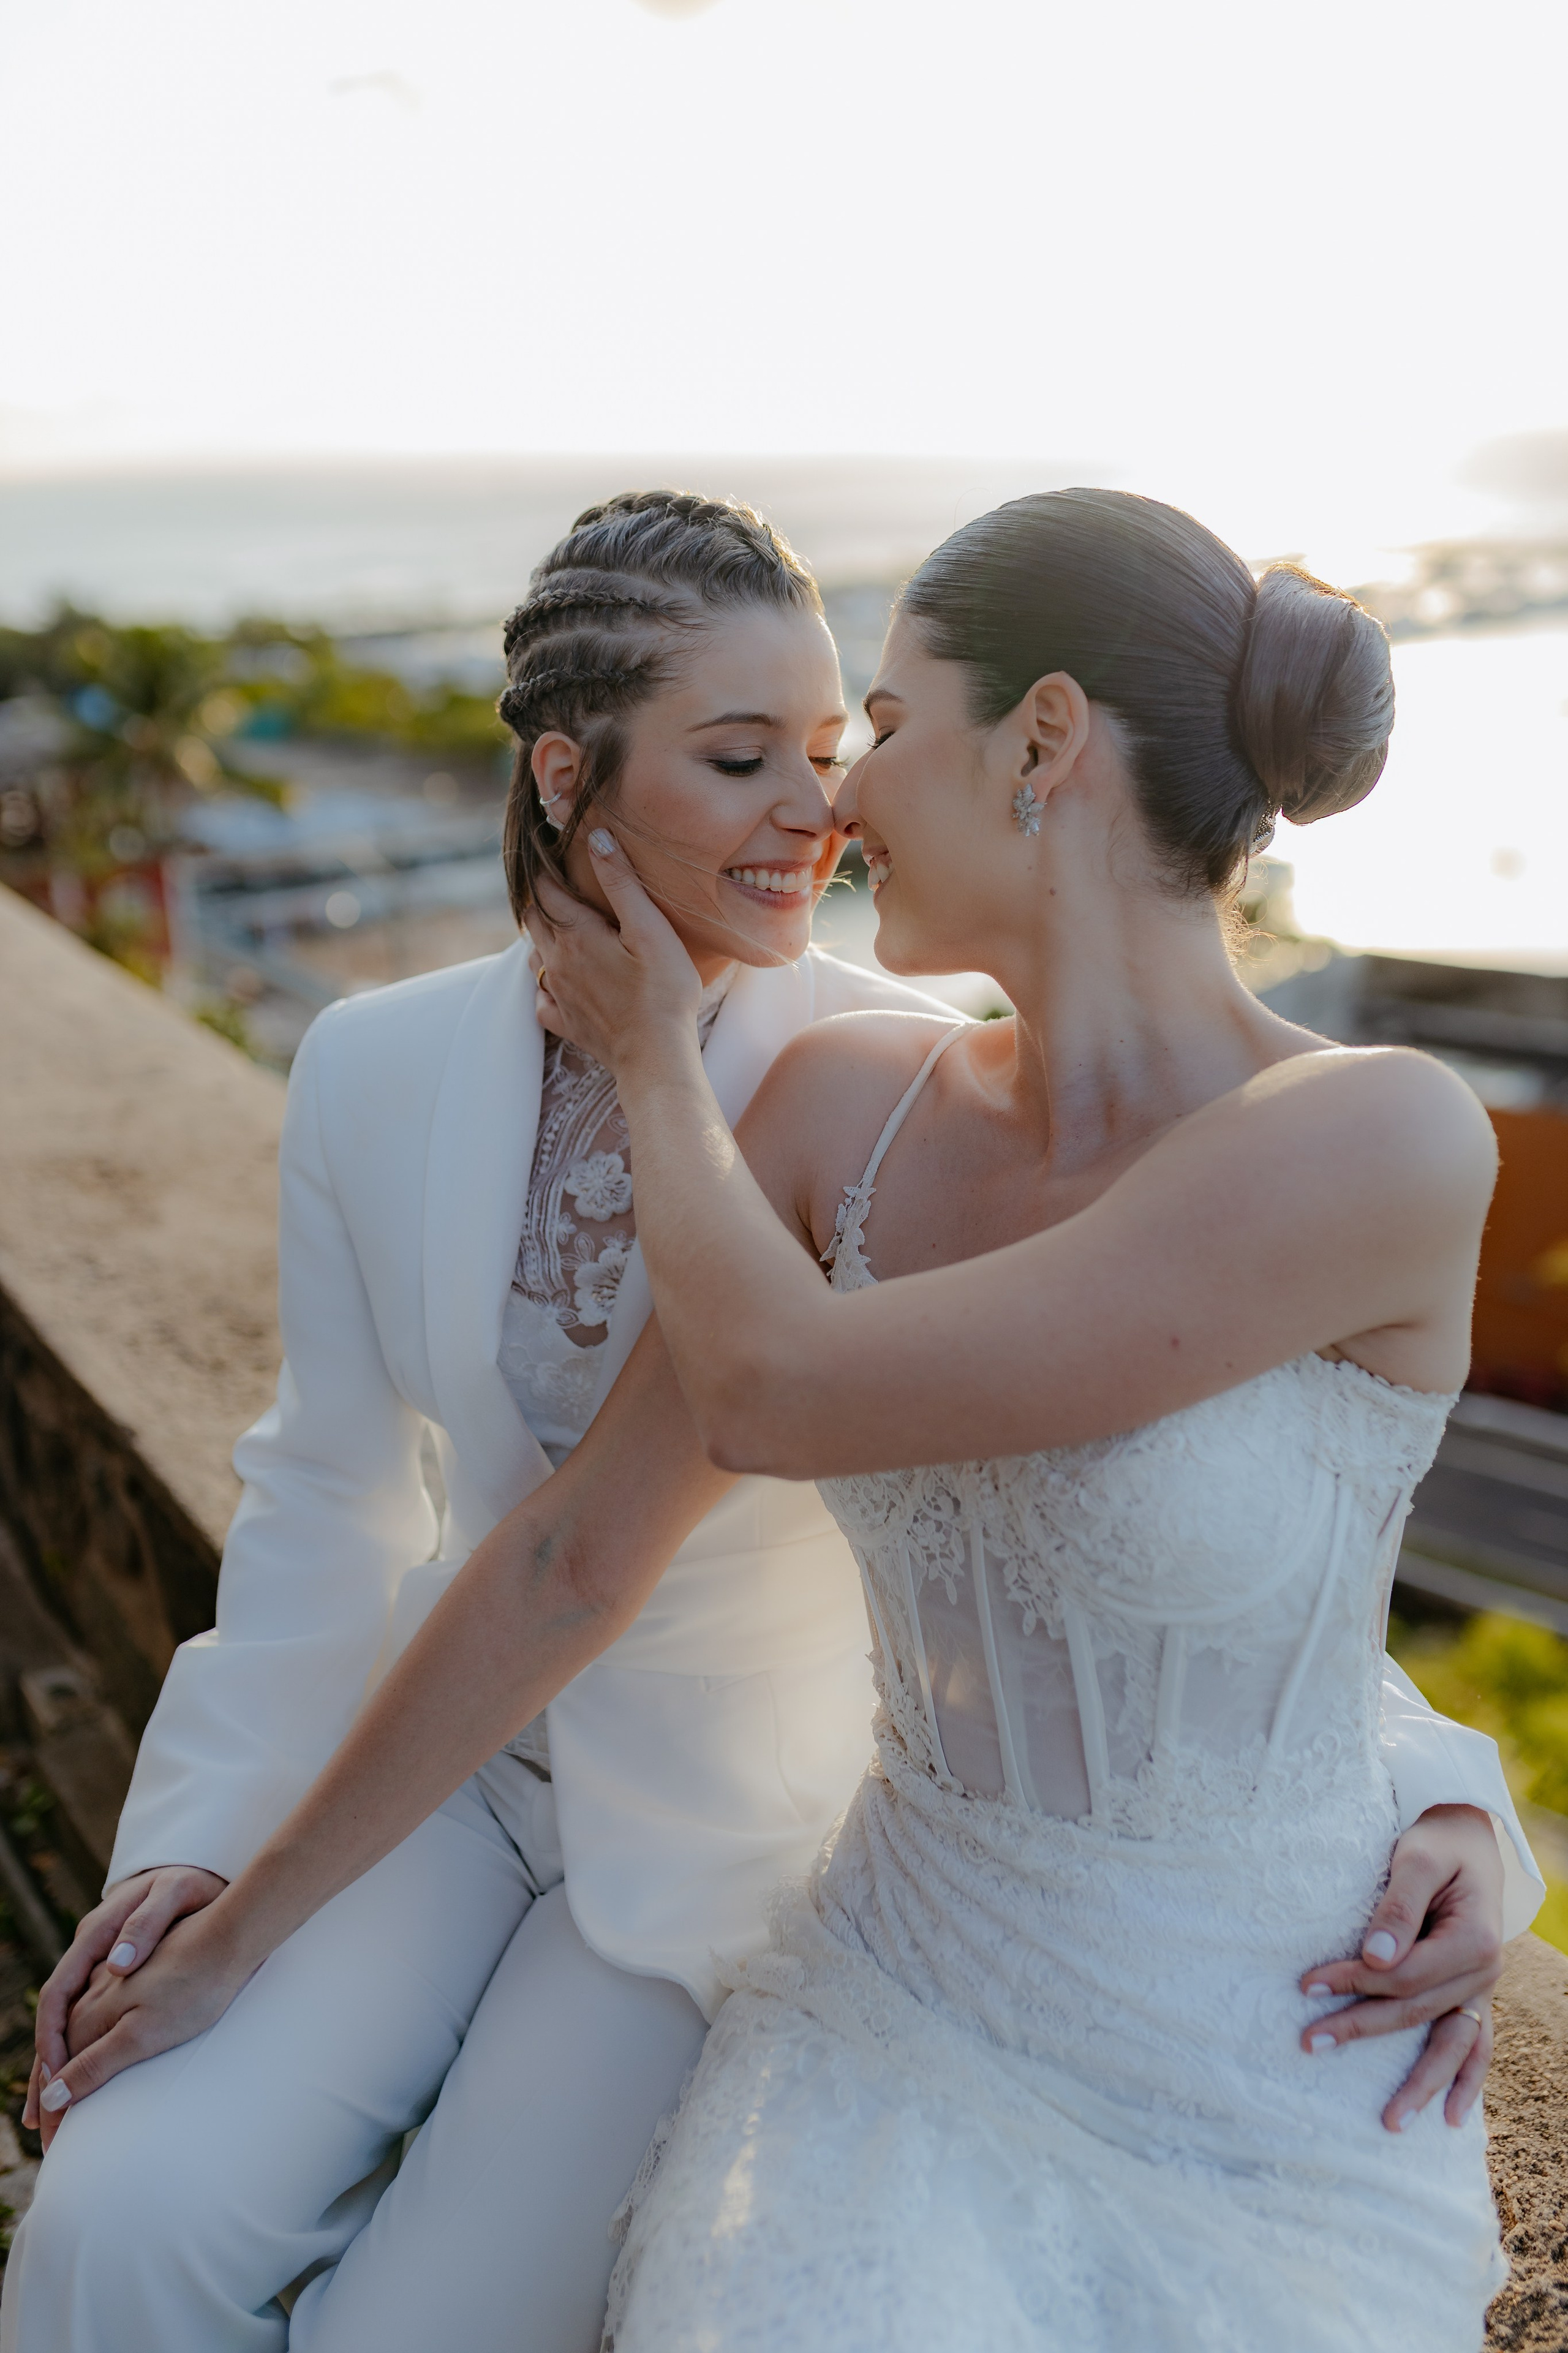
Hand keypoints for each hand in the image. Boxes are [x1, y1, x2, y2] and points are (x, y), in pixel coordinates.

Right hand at [24, 1864, 226, 2145]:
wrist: (215, 1873)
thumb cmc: (196, 1885)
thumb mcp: (174, 1894)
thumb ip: (145, 1925)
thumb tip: (115, 1964)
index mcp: (97, 1933)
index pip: (58, 1994)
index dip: (50, 2038)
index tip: (50, 2081)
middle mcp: (93, 1949)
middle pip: (56, 2015)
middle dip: (45, 2068)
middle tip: (37, 2122)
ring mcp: (106, 1961)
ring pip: (69, 2021)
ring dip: (58, 2067)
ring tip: (52, 2118)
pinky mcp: (124, 1974)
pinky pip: (90, 2018)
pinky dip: (81, 2051)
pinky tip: (85, 2080)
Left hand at [528, 833, 699, 1076]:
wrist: (656, 1057)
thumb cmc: (662, 991)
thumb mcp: (650, 929)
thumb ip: (621, 882)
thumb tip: (596, 837)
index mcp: (576, 934)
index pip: (547, 891)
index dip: (547, 870)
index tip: (551, 855)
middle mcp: (559, 962)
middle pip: (534, 921)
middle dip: (543, 901)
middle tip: (559, 889)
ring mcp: (559, 995)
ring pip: (535, 957)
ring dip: (543, 940)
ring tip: (563, 931)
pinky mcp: (567, 1024)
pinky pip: (542, 999)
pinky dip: (546, 984)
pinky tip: (561, 983)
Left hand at [1299, 1804, 1501, 2132]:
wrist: (1468, 1838)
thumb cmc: (1437, 1843)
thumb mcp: (1417, 1858)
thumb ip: (1399, 1907)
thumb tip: (1374, 1957)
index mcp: (1473, 1940)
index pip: (1404, 1975)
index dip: (1354, 1981)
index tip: (1307, 1983)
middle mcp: (1484, 1971)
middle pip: (1416, 2011)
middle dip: (1361, 2028)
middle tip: (1308, 2043)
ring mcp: (1481, 1988)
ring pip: (1451, 2045)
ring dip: (1421, 2085)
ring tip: (1390, 2124)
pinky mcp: (1473, 1993)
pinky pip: (1475, 2045)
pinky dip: (1466, 2080)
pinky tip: (1452, 2118)